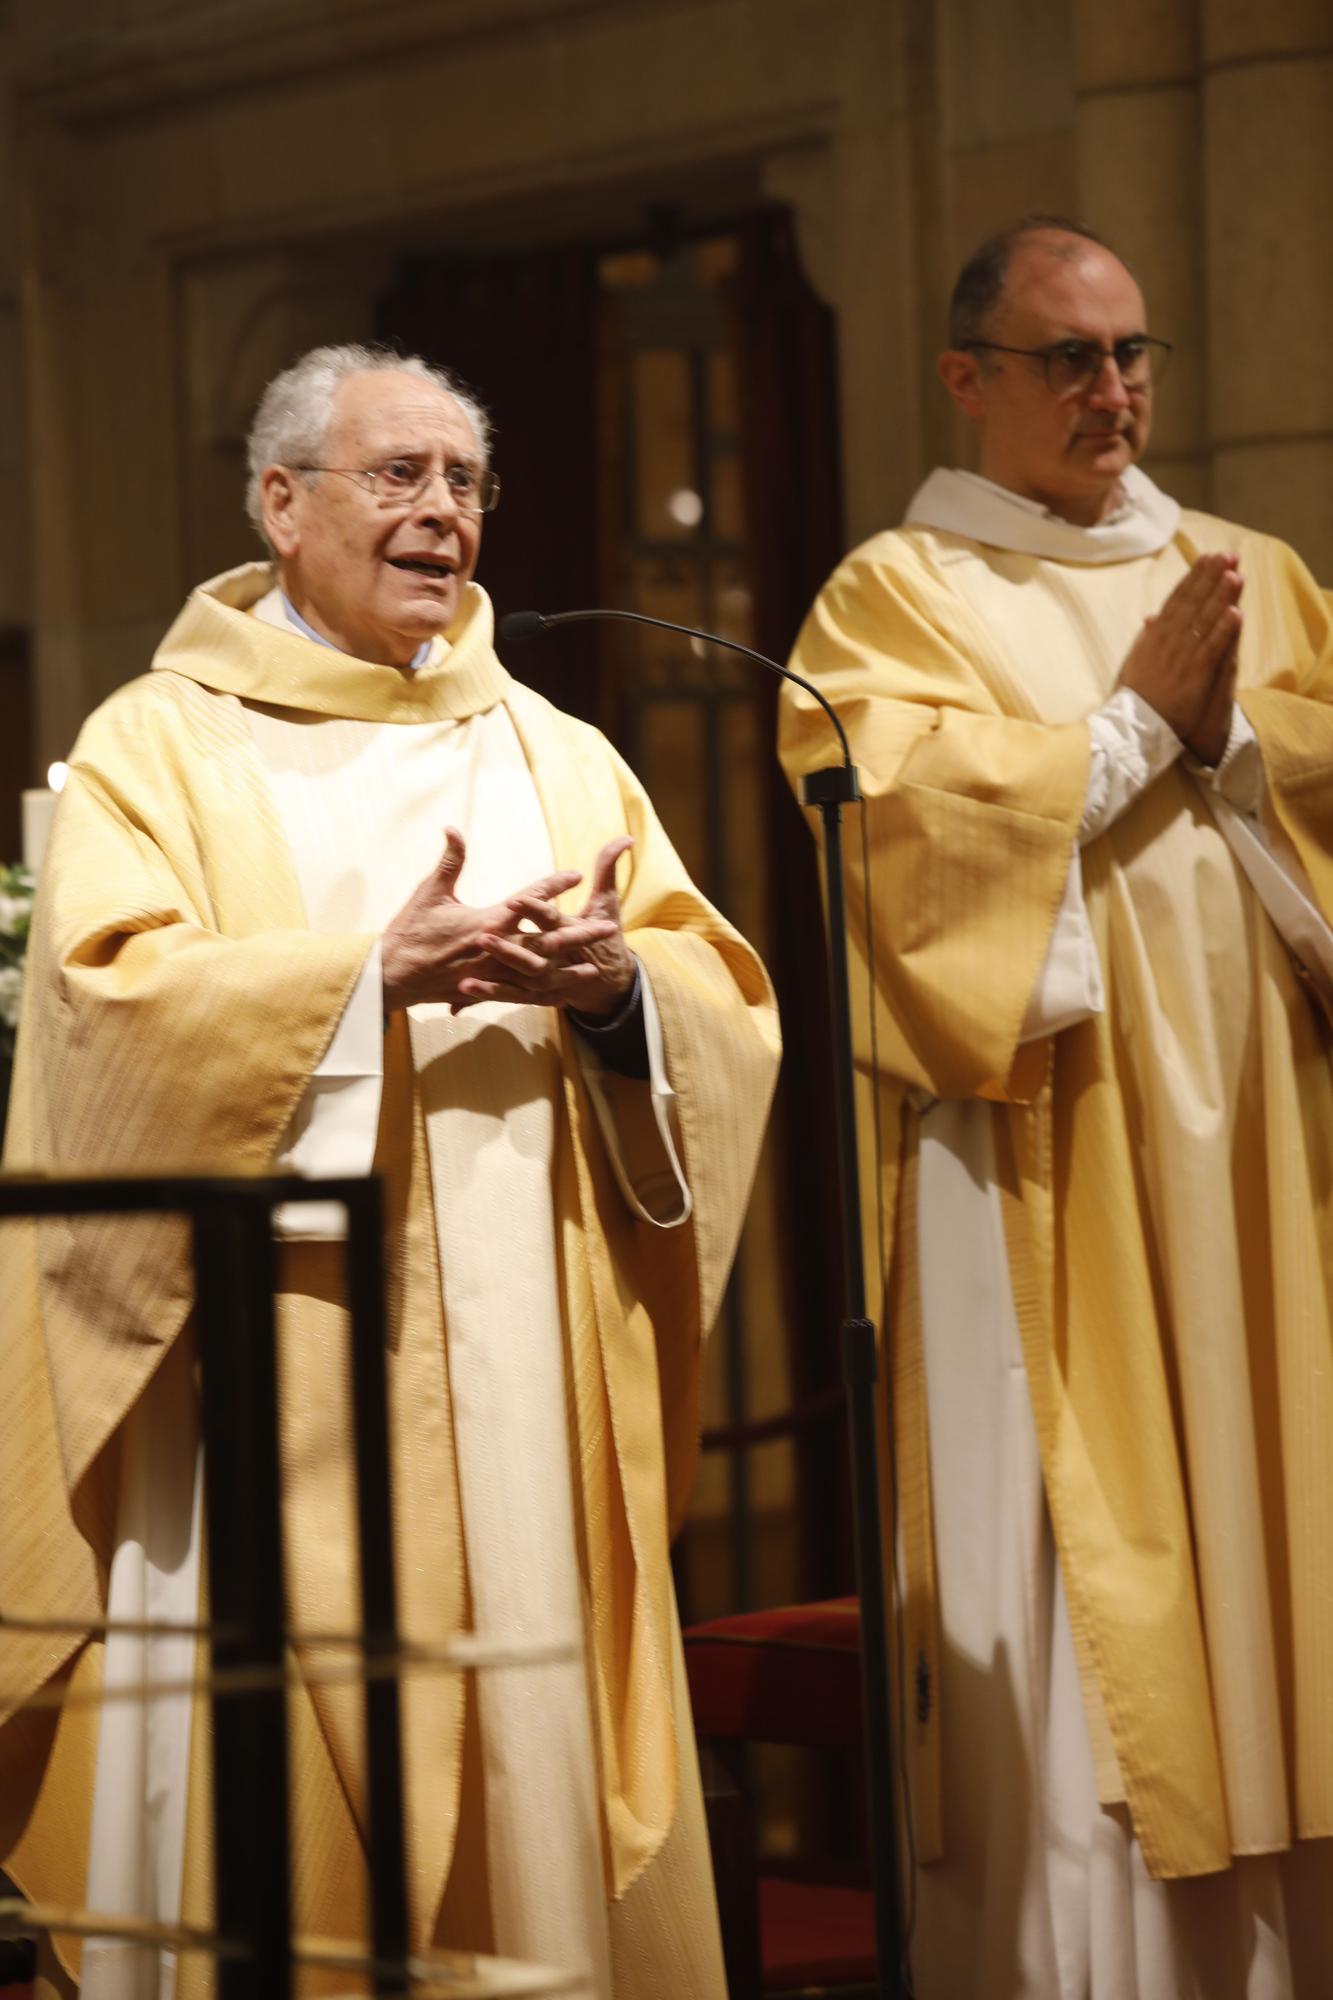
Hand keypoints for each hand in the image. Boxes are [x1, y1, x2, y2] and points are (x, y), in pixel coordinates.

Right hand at [380, 827, 611, 1011]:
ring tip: (596, 966)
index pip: (528, 901)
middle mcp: (496, 949)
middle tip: (608, 927)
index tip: (575, 876)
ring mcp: (493, 972)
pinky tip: (563, 995)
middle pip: (547, 941)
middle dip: (578, 934)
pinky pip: (522, 993)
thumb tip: (453, 828)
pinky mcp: (485, 989)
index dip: (552, 886)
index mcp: (487, 922)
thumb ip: (449, 861)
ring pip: (540, 972)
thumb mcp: (430, 892)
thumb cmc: (409, 931)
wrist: (392, 975)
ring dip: (568, 968)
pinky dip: (544, 994)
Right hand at [1116, 553, 1242, 745]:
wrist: (1132, 726)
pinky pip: (1211, 648)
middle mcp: (1168, 641)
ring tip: (1235, 574)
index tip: (1208, 558)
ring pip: (1204, 620)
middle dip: (1210, 577)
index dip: (1194, 577)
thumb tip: (1150, 616)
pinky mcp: (1194, 674)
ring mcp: (1181, 656)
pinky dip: (1223, 630)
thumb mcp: (1134, 660)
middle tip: (1227, 555)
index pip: (1177, 599)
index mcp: (1154, 636)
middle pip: (1192, 603)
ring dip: (1220, 596)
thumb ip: (1145, 637)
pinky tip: (1236, 613)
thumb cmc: (1134, 696)